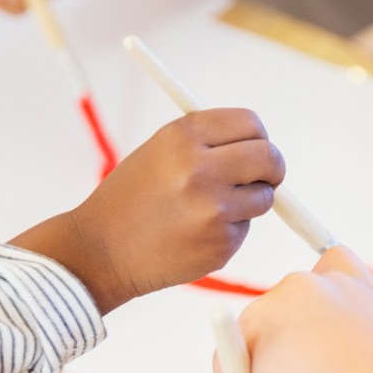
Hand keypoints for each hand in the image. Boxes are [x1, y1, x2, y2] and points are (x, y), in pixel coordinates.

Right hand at [12, 109, 284, 312]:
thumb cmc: (131, 199)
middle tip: (262, 177)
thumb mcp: (160, 151)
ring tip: (210, 210)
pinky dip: (228, 230)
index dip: (259, 137)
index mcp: (184, 136)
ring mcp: (214, 210)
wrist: (101, 250)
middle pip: (270, 158)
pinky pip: (244, 229)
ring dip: (249, 202)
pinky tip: (195, 234)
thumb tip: (259, 145)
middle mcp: (201, 169)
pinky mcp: (220, 244)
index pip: (251, 123)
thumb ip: (207, 143)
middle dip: (271, 168)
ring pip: (264, 197)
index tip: (256, 148)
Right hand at [209, 247, 372, 372]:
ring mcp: (335, 284)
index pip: (232, 353)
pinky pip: (341, 275)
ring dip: (303, 338)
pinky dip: (335, 292)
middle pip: (267, 330)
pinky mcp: (368, 289)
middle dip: (270, 367)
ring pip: (302, 307)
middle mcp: (295, 288)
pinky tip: (338, 316)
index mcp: (263, 316)